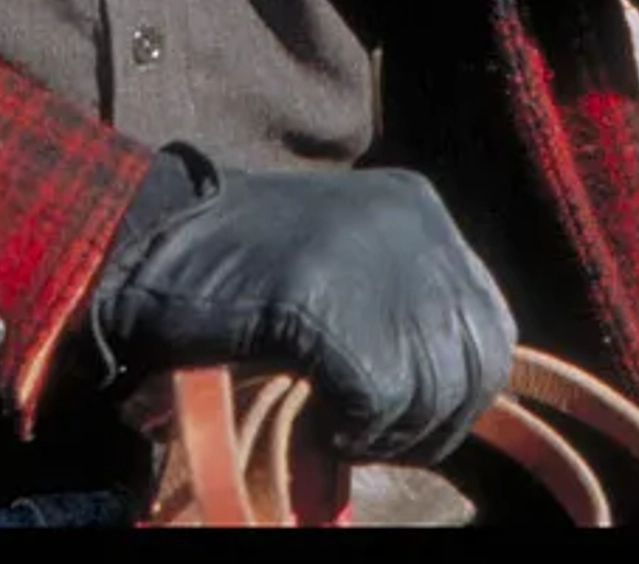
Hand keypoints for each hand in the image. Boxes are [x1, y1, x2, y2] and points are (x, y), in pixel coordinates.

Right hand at [87, 150, 513, 464]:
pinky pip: (380, 409)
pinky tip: (313, 416)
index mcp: (418, 205)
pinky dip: (349, 432)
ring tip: (333, 422)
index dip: (454, 387)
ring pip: (433, 395)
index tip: (402, 412)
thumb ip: (401, 303)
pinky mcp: (335, 310)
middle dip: (429, 419)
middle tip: (366, 430)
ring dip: (386, 431)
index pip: (490, 325)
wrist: (148, 246)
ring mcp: (375, 262)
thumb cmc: (238, 263)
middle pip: (475, 365)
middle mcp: (413, 225)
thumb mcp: (342, 256)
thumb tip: (457, 395)